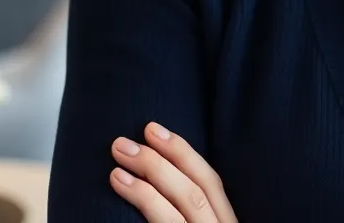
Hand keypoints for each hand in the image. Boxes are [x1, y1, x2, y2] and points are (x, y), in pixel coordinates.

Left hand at [110, 122, 237, 222]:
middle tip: (129, 139)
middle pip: (198, 188)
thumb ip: (189, 209)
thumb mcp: (200, 222)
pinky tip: (123, 184)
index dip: (184, 153)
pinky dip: (144, 201)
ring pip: (185, 203)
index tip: (154, 129)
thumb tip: (164, 175)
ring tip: (118, 160)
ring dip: (150, 175)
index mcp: (225, 221)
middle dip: (165, 158)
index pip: (211, 182)